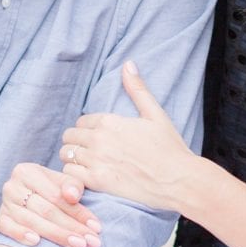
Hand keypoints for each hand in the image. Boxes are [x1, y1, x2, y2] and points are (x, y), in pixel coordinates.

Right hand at [0, 161, 102, 246]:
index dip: (78, 212)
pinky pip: (8, 229)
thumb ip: (72, 186)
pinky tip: (36, 243)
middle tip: (92, 242)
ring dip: (57, 236)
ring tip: (78, 246)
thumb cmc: (51, 191)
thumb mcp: (63, 183)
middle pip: (46, 211)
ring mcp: (4, 204)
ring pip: (32, 222)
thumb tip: (72, 196)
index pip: (56, 196)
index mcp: (27, 171)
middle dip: (72, 228)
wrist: (28, 198)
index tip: (97, 227)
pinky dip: (21, 235)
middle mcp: (12, 186)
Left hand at [60, 60, 198, 211]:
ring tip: (85, 164)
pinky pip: (69, 174)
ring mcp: (97, 161)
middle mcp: (99, 139)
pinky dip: (74, 176)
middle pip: (69, 137)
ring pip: (65, 155)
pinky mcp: (98, 181)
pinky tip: (86, 177)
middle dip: (76, 143)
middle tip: (88, 151)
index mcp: (110, 121)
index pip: (80, 121)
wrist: (179, 180)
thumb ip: (137, 90)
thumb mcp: (155, 114)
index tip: (95, 137)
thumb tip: (128, 64)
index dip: (86, 129)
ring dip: (73, 159)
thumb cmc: (170, 148)